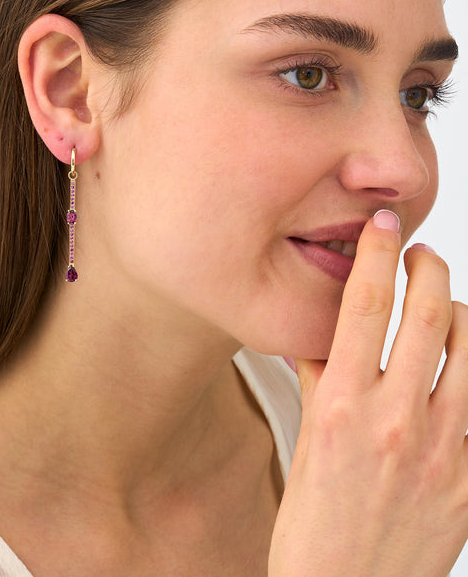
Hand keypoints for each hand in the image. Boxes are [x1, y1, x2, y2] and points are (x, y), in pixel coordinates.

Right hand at [269, 210, 467, 576]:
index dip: (377, 254)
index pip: (365, 305)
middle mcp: (396, 420)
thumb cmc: (315, 528)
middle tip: (422, 254)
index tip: (383, 228)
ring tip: (446, 309)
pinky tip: (465, 368)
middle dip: (430, 267)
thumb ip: (320, 382)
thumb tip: (319, 337)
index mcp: (343, 406)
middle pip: (428, 314)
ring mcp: (444, 451)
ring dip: (460, 315)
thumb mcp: (305, 443)